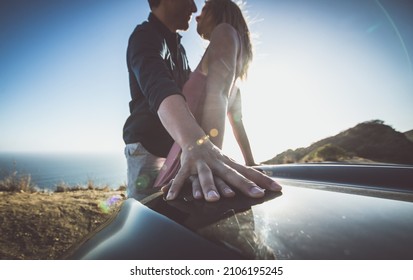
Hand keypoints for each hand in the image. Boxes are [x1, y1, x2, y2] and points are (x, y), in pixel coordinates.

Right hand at [163, 138, 281, 201]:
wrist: (194, 138)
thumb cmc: (215, 156)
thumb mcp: (229, 163)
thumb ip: (243, 173)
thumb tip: (264, 181)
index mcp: (229, 164)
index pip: (250, 172)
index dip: (263, 180)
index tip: (278, 188)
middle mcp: (218, 163)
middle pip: (232, 175)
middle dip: (244, 185)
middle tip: (256, 195)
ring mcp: (202, 164)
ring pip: (206, 177)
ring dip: (209, 187)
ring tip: (212, 200)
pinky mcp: (187, 166)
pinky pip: (181, 177)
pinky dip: (176, 187)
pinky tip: (172, 197)